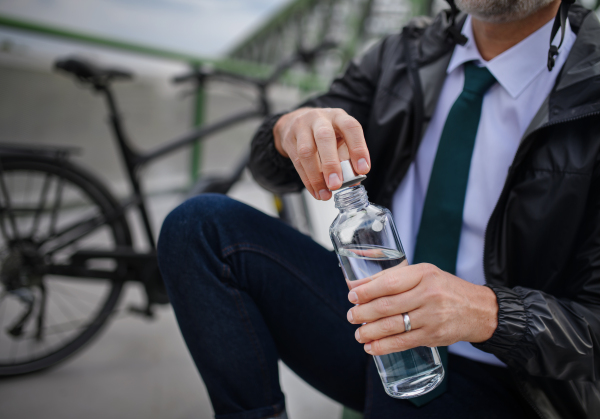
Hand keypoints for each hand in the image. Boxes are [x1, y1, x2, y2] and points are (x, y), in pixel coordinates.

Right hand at [273, 107, 370, 200]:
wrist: (295, 122)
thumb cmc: (324, 133)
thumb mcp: (340, 139)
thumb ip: (348, 158)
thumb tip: (353, 182)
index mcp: (338, 117)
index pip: (351, 127)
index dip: (358, 148)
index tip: (363, 170)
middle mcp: (320, 119)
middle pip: (324, 137)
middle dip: (331, 164)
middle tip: (336, 184)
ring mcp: (301, 128)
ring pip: (306, 151)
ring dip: (316, 177)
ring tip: (325, 193)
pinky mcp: (289, 140)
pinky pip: (297, 163)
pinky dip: (308, 181)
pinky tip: (316, 191)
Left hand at [346, 263, 497, 355]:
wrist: (479, 310)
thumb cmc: (444, 288)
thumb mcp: (423, 274)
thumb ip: (393, 278)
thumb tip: (358, 285)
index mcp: (423, 274)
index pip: (390, 282)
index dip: (367, 291)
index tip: (352, 296)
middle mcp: (428, 294)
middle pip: (387, 306)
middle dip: (363, 313)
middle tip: (351, 316)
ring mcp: (432, 316)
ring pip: (393, 326)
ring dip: (370, 331)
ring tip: (358, 333)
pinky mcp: (433, 336)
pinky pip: (403, 342)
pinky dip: (384, 346)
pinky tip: (371, 347)